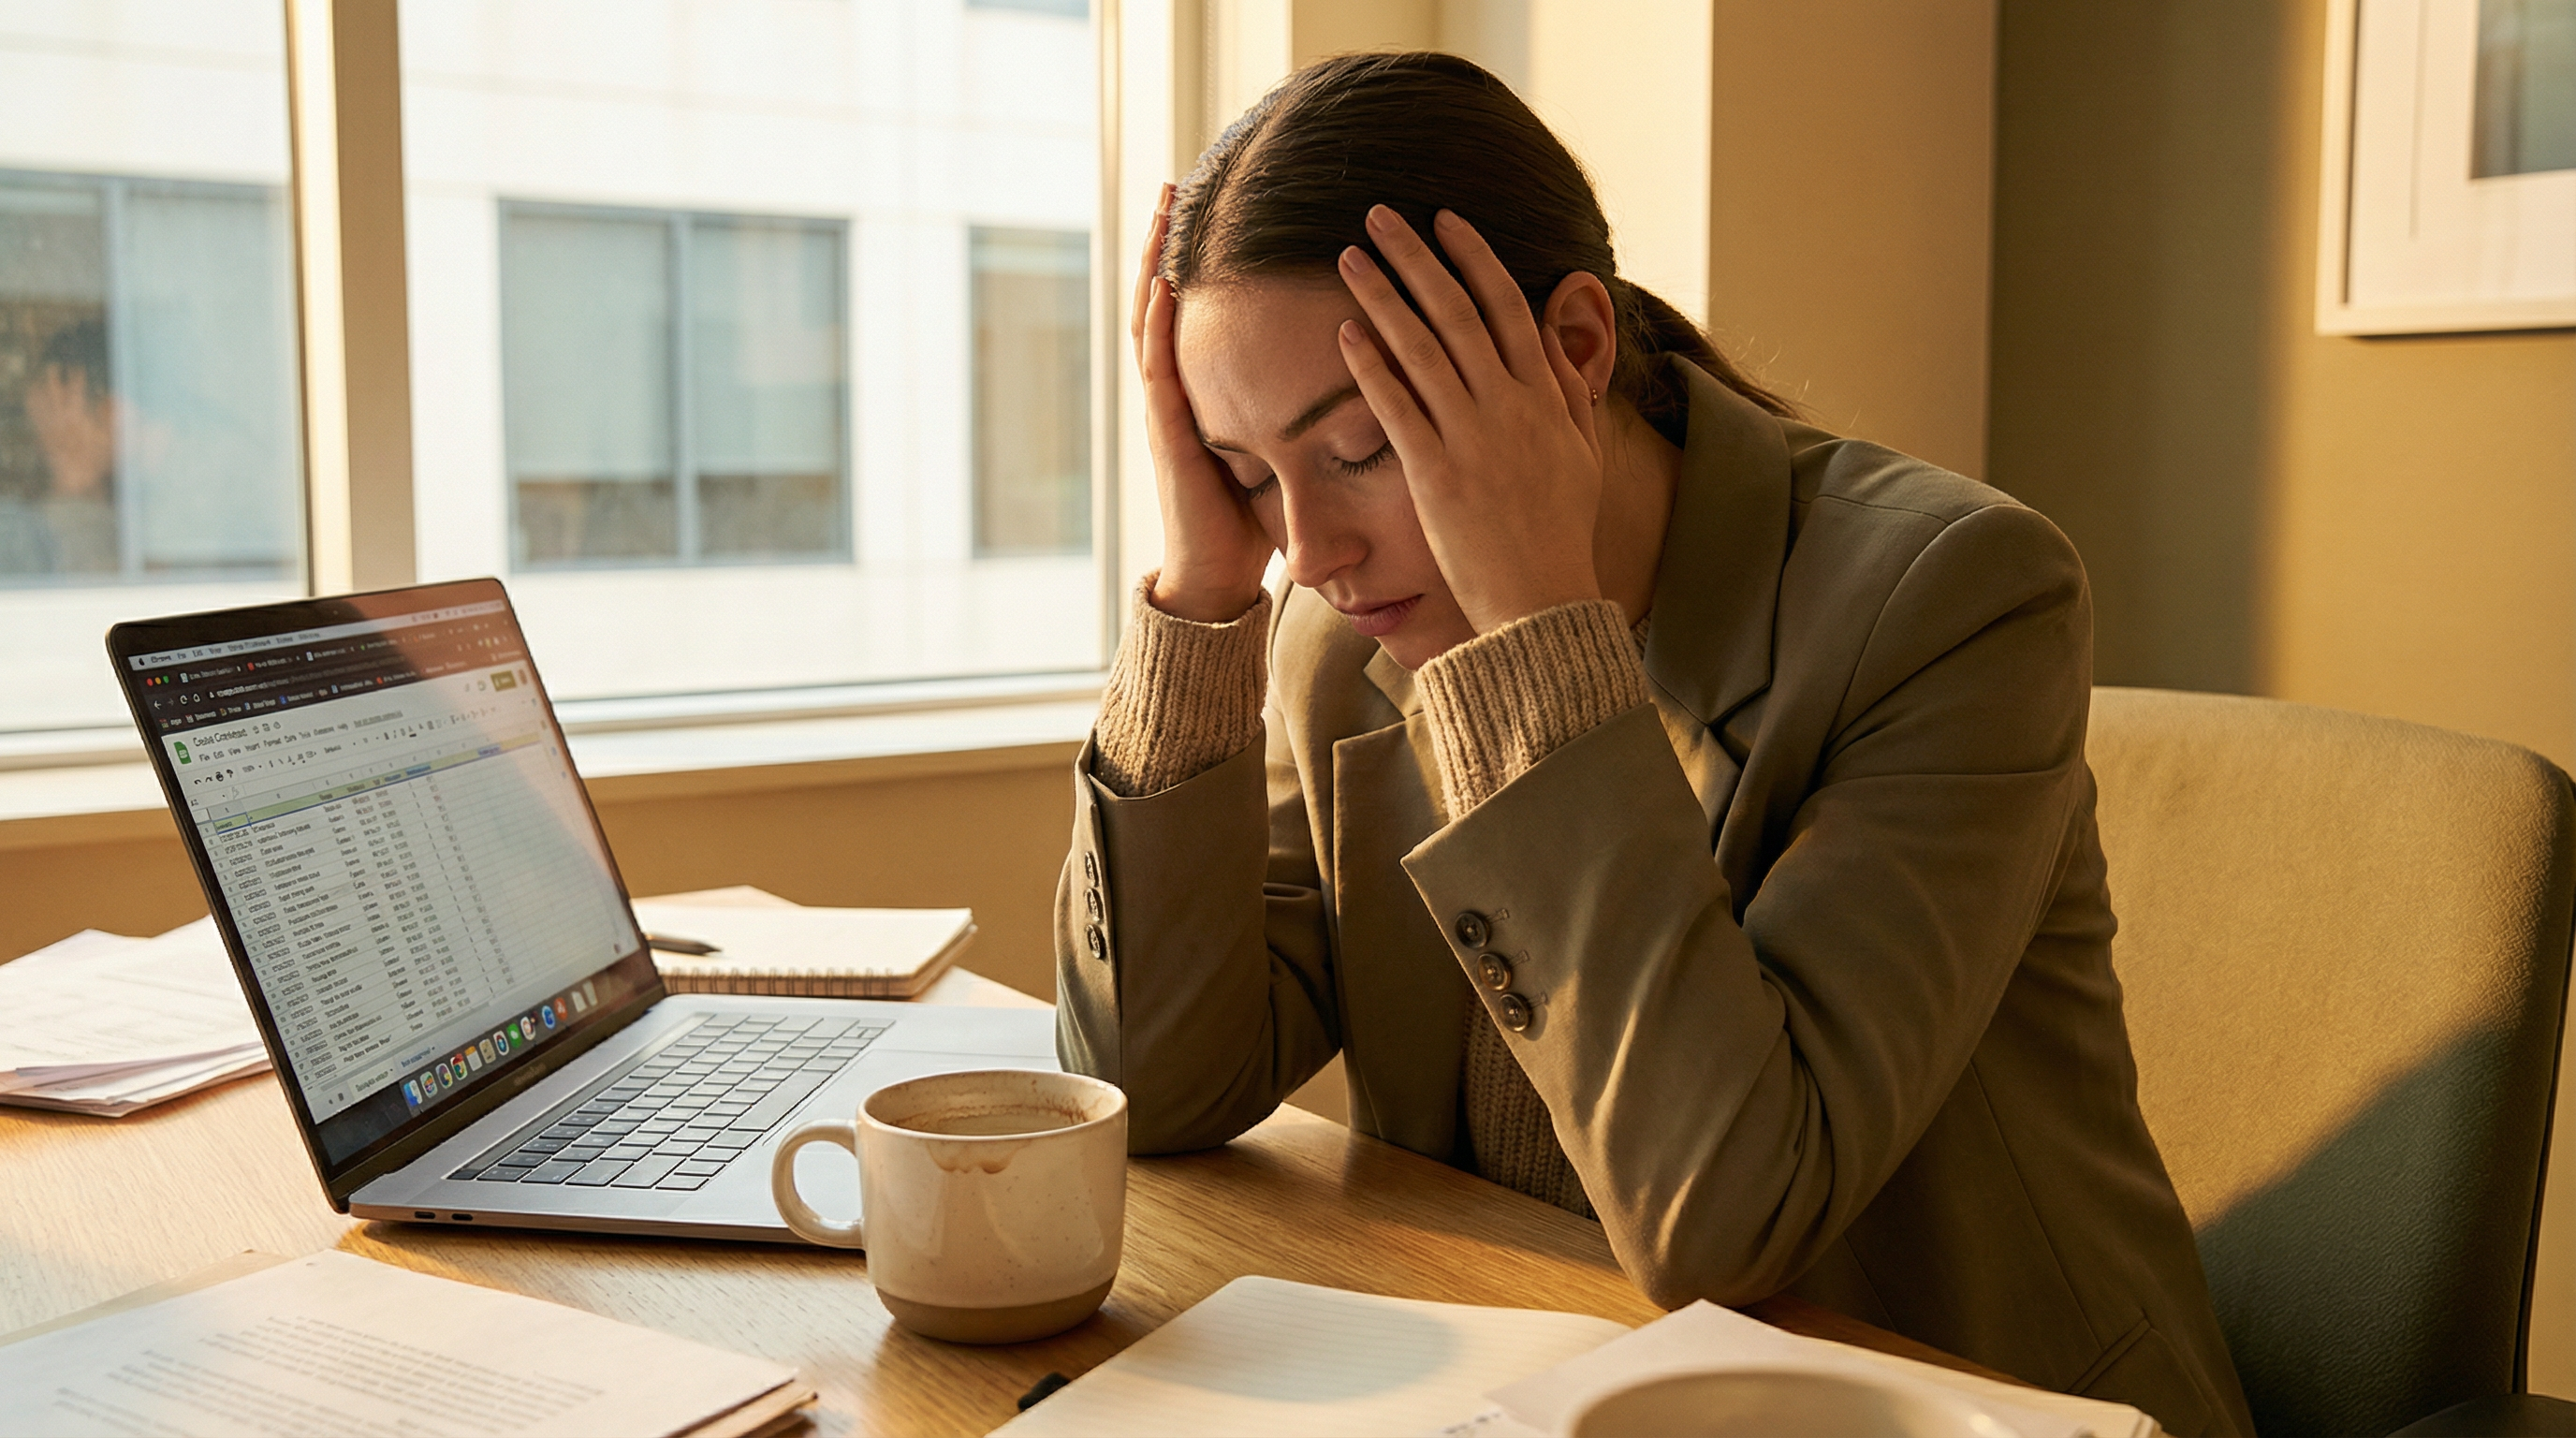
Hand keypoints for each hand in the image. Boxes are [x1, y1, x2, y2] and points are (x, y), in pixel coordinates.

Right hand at [1133, 185, 1272, 622]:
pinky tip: (1162, 282)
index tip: (1214, 207)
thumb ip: (1302, 413)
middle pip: (1168, 300)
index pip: (1198, 311)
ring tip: (1161, 210)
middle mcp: (1181, 392)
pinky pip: (1157, 367)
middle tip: (1175, 184)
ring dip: (1156, 263)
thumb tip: (1356, 371)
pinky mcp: (1170, 434)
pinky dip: (1158, 323)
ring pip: (1153, 320)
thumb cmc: (1255, 524)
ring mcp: (1169, 410)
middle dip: (1170, 242)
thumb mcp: (1284, 452)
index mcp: (1206, 392)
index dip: (1201, 260)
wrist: (1218, 581)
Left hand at [1336, 206, 1603, 634]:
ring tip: (1348, 256)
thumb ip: (1567, 389)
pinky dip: (1371, 366)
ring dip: (1382, 295)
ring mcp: (1472, 438)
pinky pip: (1398, 408)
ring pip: (1422, 348)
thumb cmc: (1558, 532)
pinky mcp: (1435, 474)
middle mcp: (1509, 406)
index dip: (1473, 256)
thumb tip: (1555, 331)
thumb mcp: (1581, 453)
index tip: (1445, 219)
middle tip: (1380, 214)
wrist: (1541, 599)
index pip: (1506, 305)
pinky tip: (1345, 332)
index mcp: (1543, 396)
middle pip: (1458, 311)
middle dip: (1416, 256)